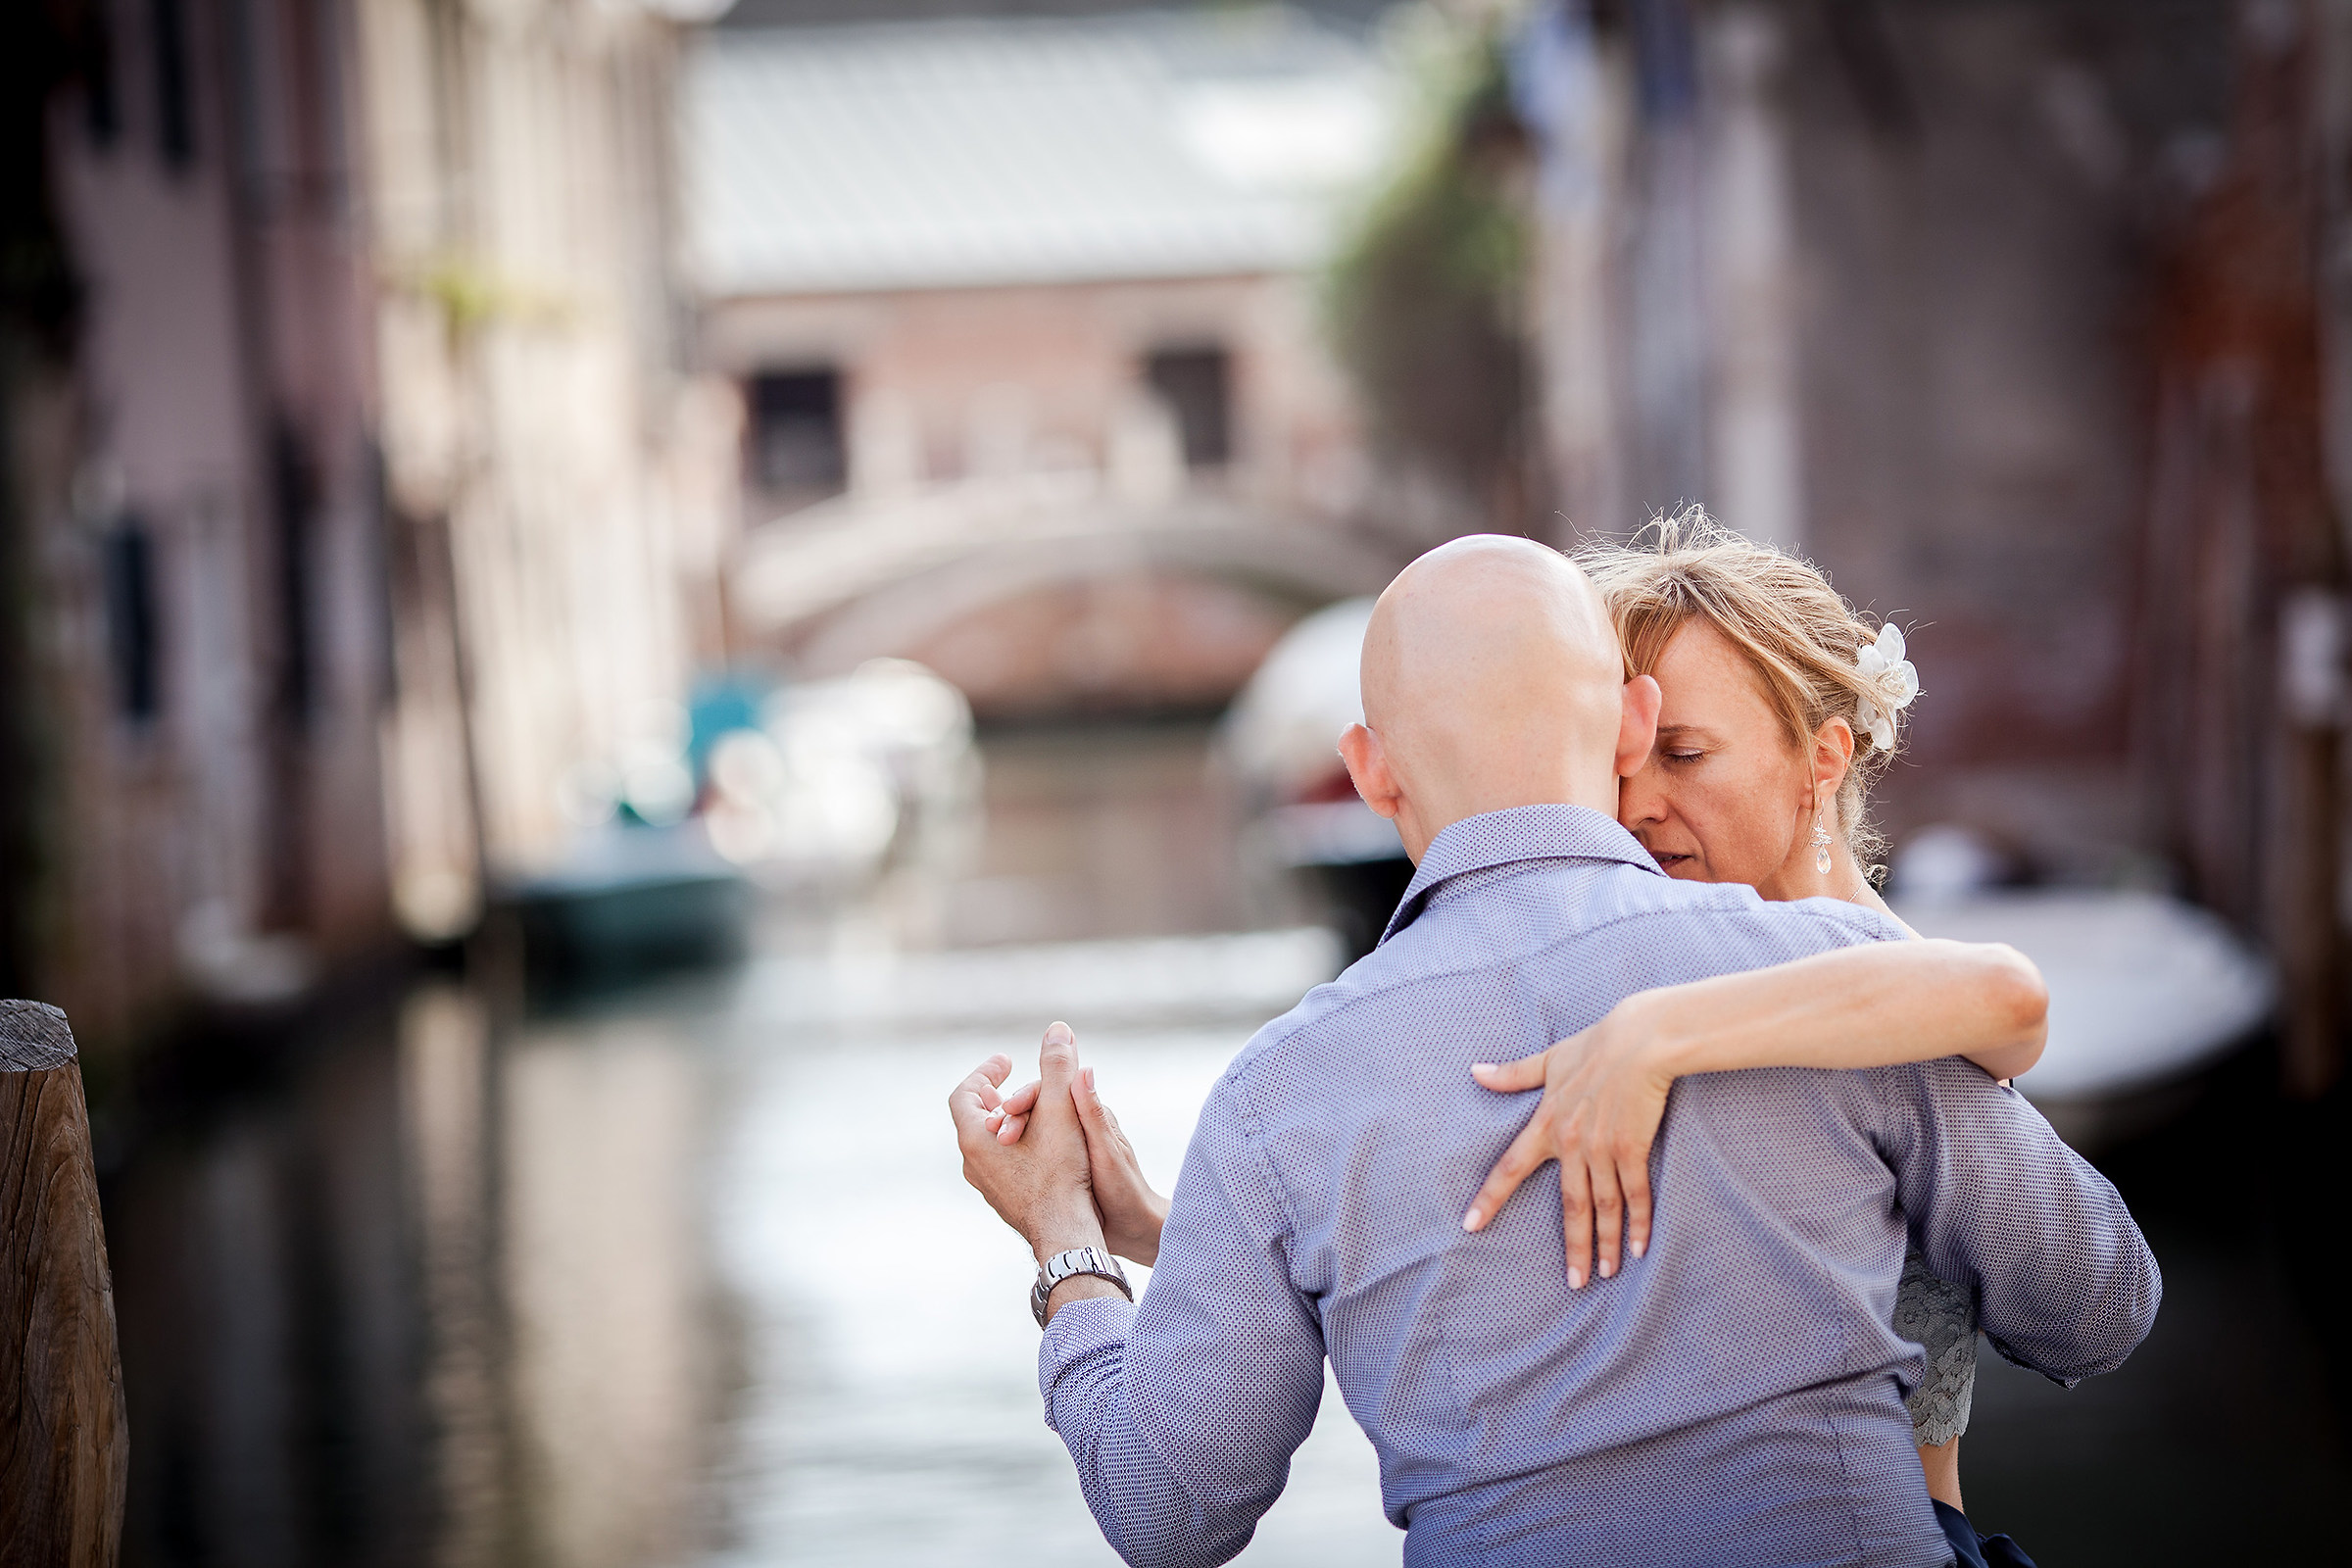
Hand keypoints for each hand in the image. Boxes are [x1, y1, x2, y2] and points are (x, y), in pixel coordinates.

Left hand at [949, 1022, 1105, 1264]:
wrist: (1066, 1233)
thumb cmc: (1061, 1173)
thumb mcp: (1061, 1111)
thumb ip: (1057, 1067)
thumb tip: (1058, 1029)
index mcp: (974, 1139)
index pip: (964, 1094)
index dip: (984, 1072)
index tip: (1007, 1062)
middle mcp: (972, 1165)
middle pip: (975, 1119)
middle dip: (997, 1096)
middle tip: (1017, 1085)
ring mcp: (987, 1187)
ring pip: (988, 1144)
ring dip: (1008, 1123)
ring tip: (1036, 1113)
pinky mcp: (1006, 1202)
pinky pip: (1002, 1166)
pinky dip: (1017, 1147)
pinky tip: (1045, 1147)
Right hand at [991, 1065, 1168, 1265]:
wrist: (1130, 1227)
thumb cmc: (1123, 1189)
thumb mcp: (1106, 1151)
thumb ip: (1092, 1112)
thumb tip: (1083, 1068)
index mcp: (1088, 1114)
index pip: (1050, 1092)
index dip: (1026, 1096)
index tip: (1008, 1108)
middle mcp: (1073, 1126)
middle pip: (1034, 1109)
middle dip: (1010, 1116)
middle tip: (992, 1130)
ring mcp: (1061, 1148)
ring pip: (1026, 1131)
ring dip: (1006, 1134)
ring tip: (988, 1143)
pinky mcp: (1052, 1168)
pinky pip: (1024, 1153)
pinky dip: (1008, 1154)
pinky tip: (992, 1161)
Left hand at [1461, 1006, 1674, 1290]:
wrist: (1639, 1041)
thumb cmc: (1594, 1047)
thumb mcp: (1547, 1061)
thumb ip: (1512, 1074)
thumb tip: (1475, 1071)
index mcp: (1545, 1125)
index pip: (1509, 1168)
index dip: (1489, 1198)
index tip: (1471, 1226)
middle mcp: (1571, 1144)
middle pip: (1569, 1204)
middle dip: (1572, 1246)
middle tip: (1574, 1281)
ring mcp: (1603, 1149)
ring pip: (1603, 1206)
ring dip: (1606, 1242)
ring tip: (1607, 1273)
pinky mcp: (1632, 1149)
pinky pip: (1635, 1193)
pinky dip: (1639, 1222)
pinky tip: (1640, 1247)